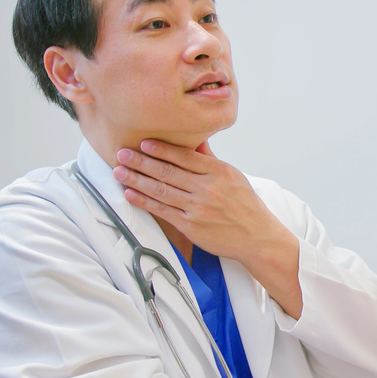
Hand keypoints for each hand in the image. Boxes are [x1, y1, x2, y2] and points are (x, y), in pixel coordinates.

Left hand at [114, 139, 302, 316]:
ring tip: (119, 172)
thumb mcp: (233, 176)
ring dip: (137, 180)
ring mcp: (198, 208)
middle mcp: (208, 188)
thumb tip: (196, 140)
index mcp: (219, 172)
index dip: (162, 149)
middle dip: (141, 162)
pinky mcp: (191, 226)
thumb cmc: (245, 205)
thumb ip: (210, 159)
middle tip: (122, 154)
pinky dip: (145, 201)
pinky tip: (131, 193)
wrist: (257, 237)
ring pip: (161, 190)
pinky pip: (162, 210)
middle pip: (168, 172)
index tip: (143, 143)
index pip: (185, 156)